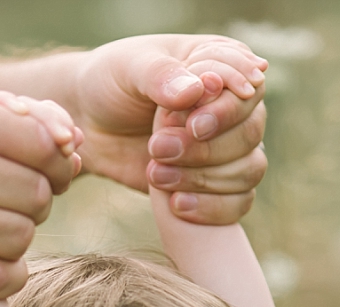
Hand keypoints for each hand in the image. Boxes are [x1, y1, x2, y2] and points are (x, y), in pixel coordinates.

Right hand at [0, 88, 80, 297]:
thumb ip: (1, 123)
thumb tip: (69, 151)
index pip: (44, 148)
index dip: (54, 164)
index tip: (41, 171)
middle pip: (36, 198)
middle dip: (35, 203)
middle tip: (12, 202)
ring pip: (19, 238)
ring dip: (18, 238)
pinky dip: (9, 276)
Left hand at [71, 34, 268, 223]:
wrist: (89, 122)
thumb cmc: (111, 83)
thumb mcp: (128, 68)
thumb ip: (161, 76)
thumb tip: (196, 91)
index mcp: (223, 65)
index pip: (248, 89)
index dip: (225, 111)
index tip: (193, 126)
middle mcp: (234, 106)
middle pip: (249, 133)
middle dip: (204, 148)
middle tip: (156, 148)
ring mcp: (228, 145)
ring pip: (249, 169)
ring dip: (204, 178)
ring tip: (155, 173)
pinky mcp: (216, 181)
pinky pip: (238, 201)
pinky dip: (212, 207)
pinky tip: (176, 205)